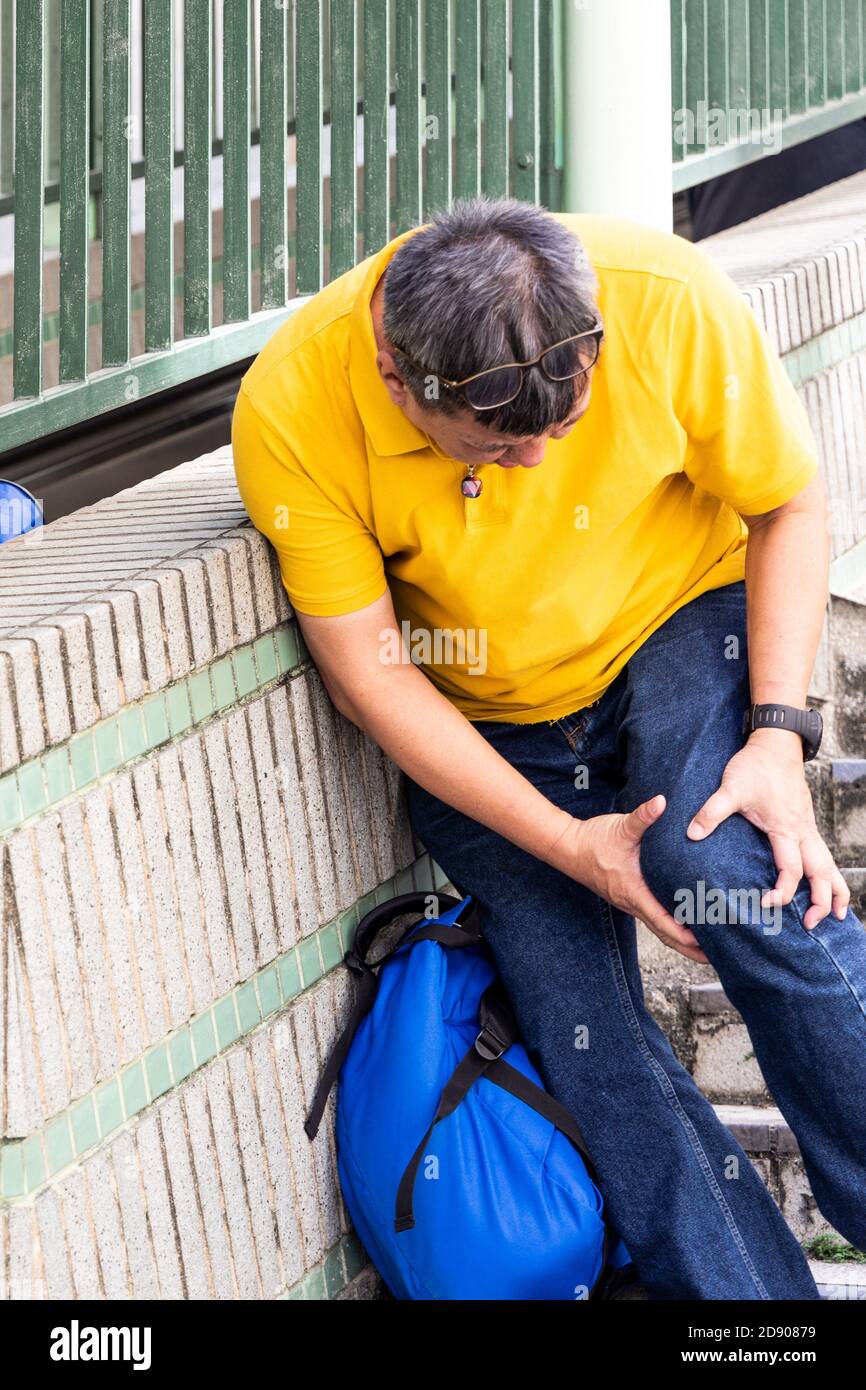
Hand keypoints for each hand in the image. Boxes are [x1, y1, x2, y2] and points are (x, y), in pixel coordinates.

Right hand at [557, 796, 708, 962]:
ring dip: (683, 938)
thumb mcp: (621, 827)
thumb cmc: (594, 841)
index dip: (688, 937)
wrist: (569, 848)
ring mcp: (631, 903)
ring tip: (710, 944)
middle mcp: (634, 904)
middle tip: (718, 956)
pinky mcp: (631, 897)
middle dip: (691, 949)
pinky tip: (688, 921)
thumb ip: (643, 816)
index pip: (665, 923)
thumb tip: (662, 801)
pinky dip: (673, 925)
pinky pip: (655, 917)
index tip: (710, 944)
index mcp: (634, 893)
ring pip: (661, 929)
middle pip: (666, 936)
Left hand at [686, 731, 849, 927]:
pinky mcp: (805, 823)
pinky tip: (825, 885)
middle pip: (822, 872)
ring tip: (837, 914)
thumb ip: (711, 812)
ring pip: (829, 864)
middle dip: (821, 900)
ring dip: (834, 889)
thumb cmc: (756, 766)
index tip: (768, 903)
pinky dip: (828, 874)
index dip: (784, 890)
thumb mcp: (730, 788)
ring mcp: (808, 827)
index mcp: (786, 828)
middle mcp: (803, 831)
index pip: (792, 868)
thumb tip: (691, 833)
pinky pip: (823, 854)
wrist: (776, 745)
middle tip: (811, 925)